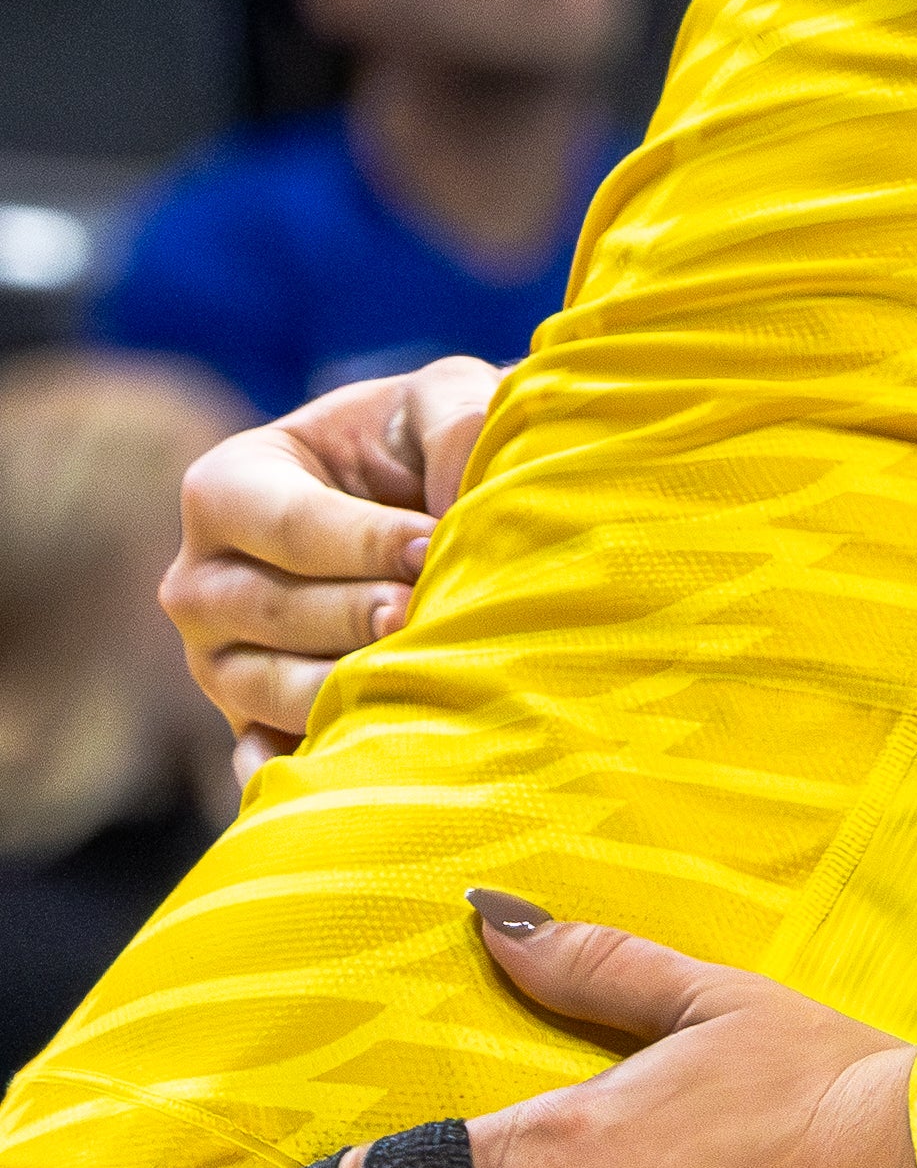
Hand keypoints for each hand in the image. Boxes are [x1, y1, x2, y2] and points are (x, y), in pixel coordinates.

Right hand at [166, 360, 501, 771]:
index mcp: (226, 488)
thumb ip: (453, 421)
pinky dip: (307, 765)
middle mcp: (201, 581)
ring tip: (418, 671)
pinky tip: (362, 759)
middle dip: (356, 614)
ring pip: (267, 688)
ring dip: (345, 685)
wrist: (428, 514)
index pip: (283, 524)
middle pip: (270, 611)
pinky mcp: (246, 723)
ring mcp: (215, 660)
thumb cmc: (422, 444)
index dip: (362, 540)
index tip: (434, 545)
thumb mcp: (440, 402)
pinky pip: (260, 759)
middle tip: (423, 612)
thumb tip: (463, 495)